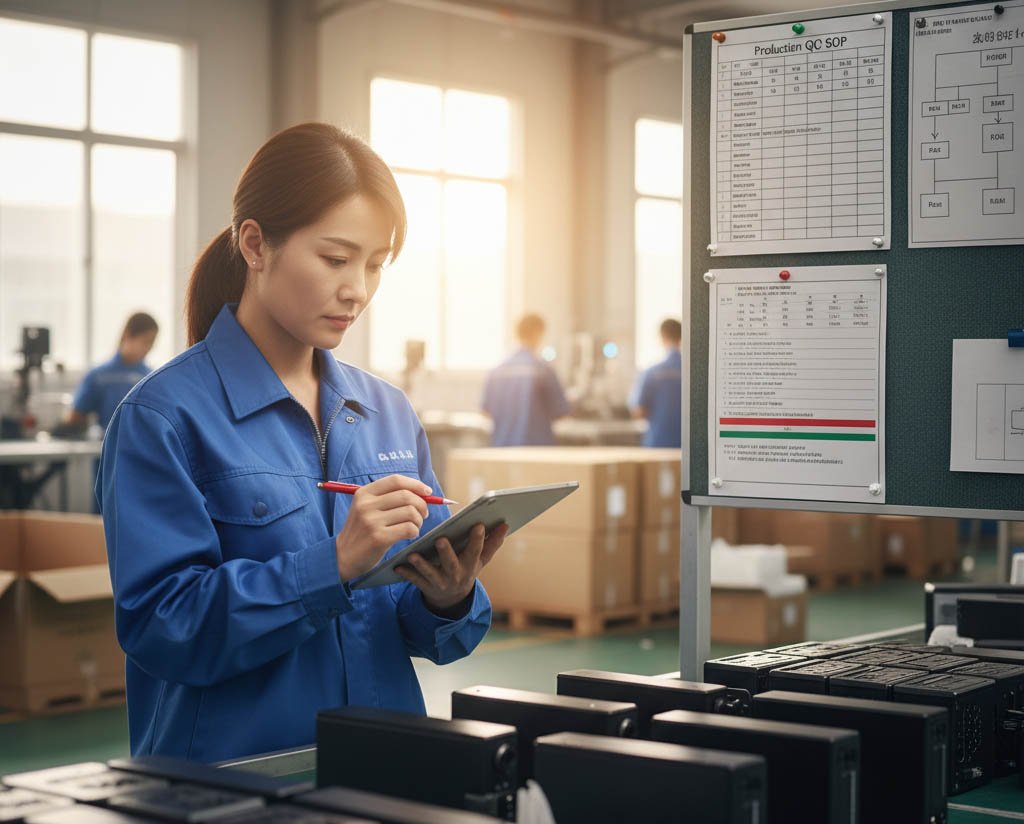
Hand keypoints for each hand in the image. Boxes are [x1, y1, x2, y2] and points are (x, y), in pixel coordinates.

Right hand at [334, 474, 430, 580]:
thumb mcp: (367, 508)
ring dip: (418, 520)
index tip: (427, 492)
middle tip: (423, 514)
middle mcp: (366, 504)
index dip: (416, 484)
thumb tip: (423, 493)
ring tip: (415, 526)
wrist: (343, 556)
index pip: (396, 480)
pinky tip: (410, 535)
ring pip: (410, 512)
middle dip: (421, 504)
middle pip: (406, 495)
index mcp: (364, 493)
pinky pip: (408, 528)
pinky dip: (415, 531)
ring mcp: (372, 521)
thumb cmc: (362, 531)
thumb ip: (389, 498)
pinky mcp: (379, 538)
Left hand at [395, 522, 509, 614]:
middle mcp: (456, 575)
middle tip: (440, 539)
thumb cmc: (467, 569)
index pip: (476, 551)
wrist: (452, 599)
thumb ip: (492, 543)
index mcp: (470, 565)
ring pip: (430, 573)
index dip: (478, 539)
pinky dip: (406, 574)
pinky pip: (415, 581)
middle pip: (452, 563)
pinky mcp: (426, 587)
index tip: (478, 524)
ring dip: (422, 565)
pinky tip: (398, 567)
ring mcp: (441, 583)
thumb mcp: (481, 560)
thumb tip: (505, 524)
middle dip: (446, 552)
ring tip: (413, 555)